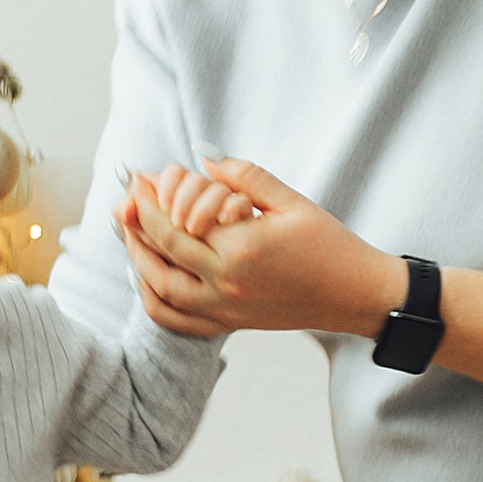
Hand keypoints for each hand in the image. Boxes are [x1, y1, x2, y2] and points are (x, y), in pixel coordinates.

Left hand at [117, 159, 402, 343]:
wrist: (355, 294)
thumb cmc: (329, 245)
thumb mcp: (291, 201)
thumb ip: (244, 176)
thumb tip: (202, 157)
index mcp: (241, 247)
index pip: (175, 220)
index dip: (148, 197)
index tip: (138, 176)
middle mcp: (226, 282)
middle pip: (161, 250)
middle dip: (136, 219)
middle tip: (126, 196)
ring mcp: (225, 309)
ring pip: (160, 288)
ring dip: (137, 258)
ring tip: (128, 231)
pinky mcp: (230, 324)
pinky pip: (177, 320)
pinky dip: (153, 301)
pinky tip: (145, 277)